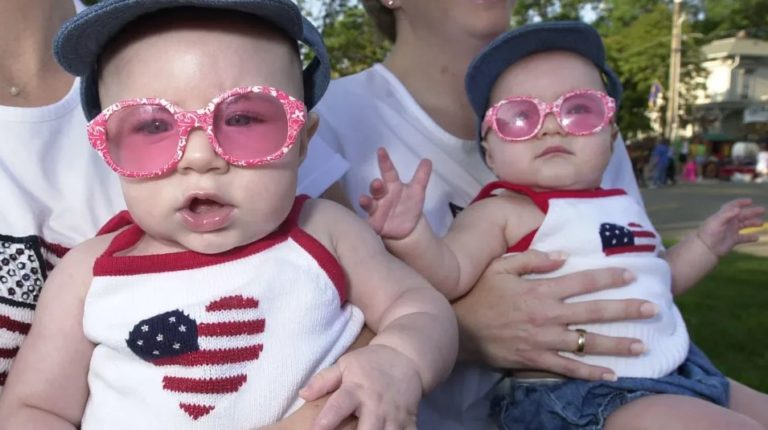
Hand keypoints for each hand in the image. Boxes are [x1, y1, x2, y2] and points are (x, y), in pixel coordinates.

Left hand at [299, 345, 419, 429]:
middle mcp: (376, 405)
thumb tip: (302, 394)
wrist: (406, 357)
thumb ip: (323, 381)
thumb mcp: (345, 364)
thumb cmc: (370, 363)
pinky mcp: (409, 421)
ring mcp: (394, 415)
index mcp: (357, 390)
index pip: (338, 407)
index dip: (325, 422)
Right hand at [359, 147, 431, 238]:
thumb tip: (428, 160)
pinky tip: (364, 223)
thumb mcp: (417, 191)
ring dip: (365, 201)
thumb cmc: (409, 205)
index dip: (385, 161)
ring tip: (364, 200)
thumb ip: (422, 176)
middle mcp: (382, 195)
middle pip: (376, 188)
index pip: (388, 171)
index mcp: (392, 185)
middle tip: (377, 182)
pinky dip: (364, 223)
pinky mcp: (373, 223)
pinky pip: (367, 222)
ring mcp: (376, 209)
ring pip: (368, 204)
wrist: (408, 228)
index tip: (381, 150)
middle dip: (375, 185)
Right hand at [452, 250, 658, 380]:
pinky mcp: (535, 359)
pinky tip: (610, 374)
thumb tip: (564, 256)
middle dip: (626, 310)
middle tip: (653, 309)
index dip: (609, 277)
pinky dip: (589, 372)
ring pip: (586, 342)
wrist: (457, 328)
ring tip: (641, 345)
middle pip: (593, 311)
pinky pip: (567, 368)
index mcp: (540, 289)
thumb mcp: (500, 267)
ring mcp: (543, 340)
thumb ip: (533, 259)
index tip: (632, 274)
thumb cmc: (478, 293)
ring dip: (616, 344)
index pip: (582, 281)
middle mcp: (547, 315)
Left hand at [696, 198, 764, 256]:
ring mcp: (731, 231)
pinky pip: (744, 238)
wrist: (706, 248)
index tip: (750, 201)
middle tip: (762, 210)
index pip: (732, 206)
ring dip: (753, 223)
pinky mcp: (733, 240)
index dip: (740, 202)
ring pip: (744, 225)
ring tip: (761, 223)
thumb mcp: (717, 222)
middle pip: (742, 215)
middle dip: (752, 212)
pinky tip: (757, 237)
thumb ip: (727, 215)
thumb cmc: (709, 233)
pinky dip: (750, 237)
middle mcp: (728, 222)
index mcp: (723, 215)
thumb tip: (738, 209)